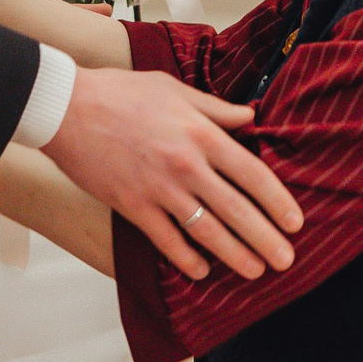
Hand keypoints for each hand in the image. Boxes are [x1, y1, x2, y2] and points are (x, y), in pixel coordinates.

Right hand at [40, 64, 302, 281]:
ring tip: (255, 270)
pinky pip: (168, 241)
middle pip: (238, 210)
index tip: (295, 221)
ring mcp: (159, 189)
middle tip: (286, 260)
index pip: (252, 174)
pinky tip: (202, 271)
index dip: (278, 201)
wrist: (67, 107)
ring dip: (236, 256)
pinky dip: (187, 259)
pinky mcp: (132, 206)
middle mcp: (186, 165)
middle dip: (266, 239)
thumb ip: (215, 108)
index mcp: (201, 133)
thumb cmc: (119, 92)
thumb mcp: (174, 89)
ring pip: (208, 232)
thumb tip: (248, 117)